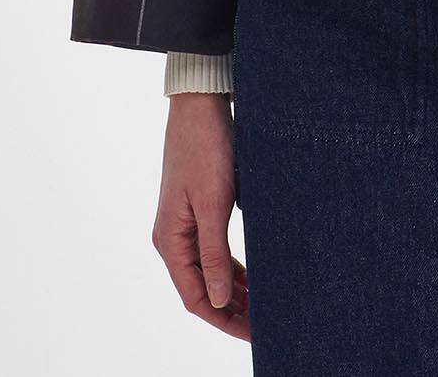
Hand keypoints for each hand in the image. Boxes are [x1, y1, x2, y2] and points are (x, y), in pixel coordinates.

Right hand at [152, 92, 250, 337]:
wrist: (201, 103)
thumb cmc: (206, 147)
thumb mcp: (214, 203)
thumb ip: (213, 255)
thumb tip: (219, 301)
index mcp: (171, 241)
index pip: (196, 298)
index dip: (224, 320)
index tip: (254, 334)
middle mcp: (174, 237)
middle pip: (202, 289)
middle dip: (232, 310)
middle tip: (266, 324)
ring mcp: (185, 223)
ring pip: (209, 271)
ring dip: (234, 290)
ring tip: (263, 306)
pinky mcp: (199, 208)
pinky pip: (214, 250)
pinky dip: (233, 267)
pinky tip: (252, 276)